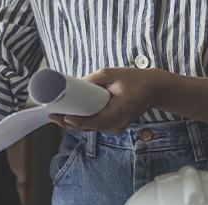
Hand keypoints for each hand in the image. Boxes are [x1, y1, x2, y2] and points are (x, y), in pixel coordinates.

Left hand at [50, 68, 169, 132]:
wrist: (157, 88)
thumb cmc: (136, 80)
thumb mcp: (112, 74)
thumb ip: (92, 80)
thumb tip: (72, 85)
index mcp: (116, 114)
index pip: (89, 122)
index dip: (71, 121)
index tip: (57, 115)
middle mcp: (115, 125)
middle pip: (86, 127)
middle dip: (67, 121)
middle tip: (50, 113)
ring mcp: (115, 127)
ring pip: (89, 128)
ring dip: (73, 122)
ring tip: (55, 114)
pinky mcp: (114, 125)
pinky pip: (95, 125)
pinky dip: (83, 121)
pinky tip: (69, 115)